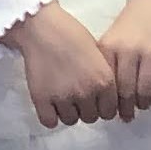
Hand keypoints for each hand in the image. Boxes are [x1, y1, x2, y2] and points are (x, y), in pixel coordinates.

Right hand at [8, 7, 119, 128]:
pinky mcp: (42, 99)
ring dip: (68, 112)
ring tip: (62, 97)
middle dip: (85, 108)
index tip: (94, 100)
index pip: (109, 112)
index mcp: (104, 81)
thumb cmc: (71, 34)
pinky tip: (50, 104)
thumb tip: (105, 97)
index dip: (102, 107)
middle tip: (76, 95)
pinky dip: (51, 116)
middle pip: (91, 118)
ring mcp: (63, 98)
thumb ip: (104, 77)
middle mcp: (86, 93)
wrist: (41, 28)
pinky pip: (50, 121)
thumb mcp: (98, 54)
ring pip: (71, 120)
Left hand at [97, 0, 150, 120]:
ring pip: (146, 91)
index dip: (107, 102)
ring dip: (144, 103)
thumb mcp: (110, 40)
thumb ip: (106, 65)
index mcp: (109, 48)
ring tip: (143, 104)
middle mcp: (129, 50)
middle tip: (127, 116)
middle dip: (126, 109)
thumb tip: (103, 100)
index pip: (106, 84)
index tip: (109, 111)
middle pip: (125, 91)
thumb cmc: (130, 27)